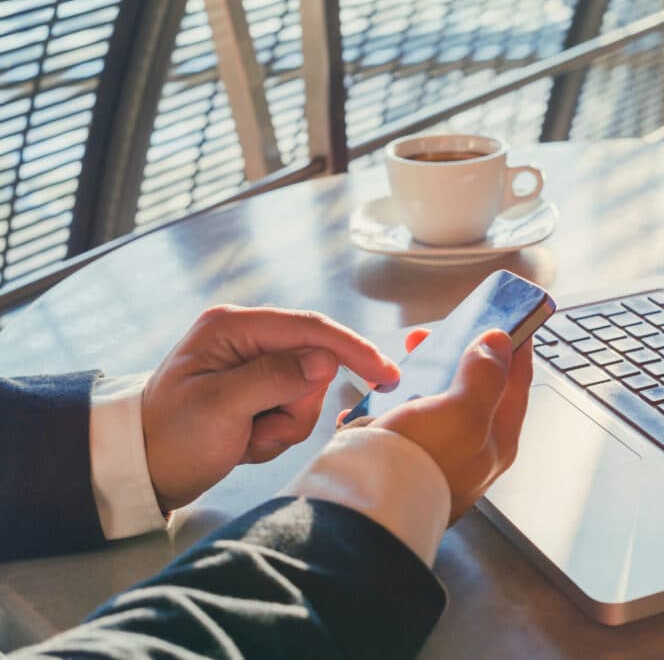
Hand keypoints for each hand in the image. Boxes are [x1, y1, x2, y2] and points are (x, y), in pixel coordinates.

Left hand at [142, 305, 399, 511]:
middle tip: (259, 430)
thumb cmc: (170, 438)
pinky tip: (246, 441)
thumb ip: (273, 379)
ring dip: (284, 425)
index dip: (352, 350)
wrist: (142, 471)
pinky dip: (277, 432)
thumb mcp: (219, 409)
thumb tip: (324, 361)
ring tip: (247, 439)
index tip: (386, 374)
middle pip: (313, 365)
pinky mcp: (257, 389)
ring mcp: (253, 364)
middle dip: (296, 406)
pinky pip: (294, 409)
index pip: (309, 329)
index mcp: (233, 327)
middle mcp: (246, 338)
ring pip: (307, 392)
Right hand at [367, 329, 533, 523]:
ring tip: (400, 364)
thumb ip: (485, 375)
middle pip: (472, 390)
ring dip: (417, 378)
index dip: (513, 347)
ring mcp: (434, 455)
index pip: (516, 383)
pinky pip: (396, 422)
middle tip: (435, 336)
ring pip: (433, 403)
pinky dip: (385, 405)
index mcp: (496, 440)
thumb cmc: (418, 465)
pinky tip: (373, 398)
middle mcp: (470, 450)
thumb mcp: (462, 412)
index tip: (508, 319)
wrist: (365, 507)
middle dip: (455, 356)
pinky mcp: (399, 458)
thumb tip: (500, 344)